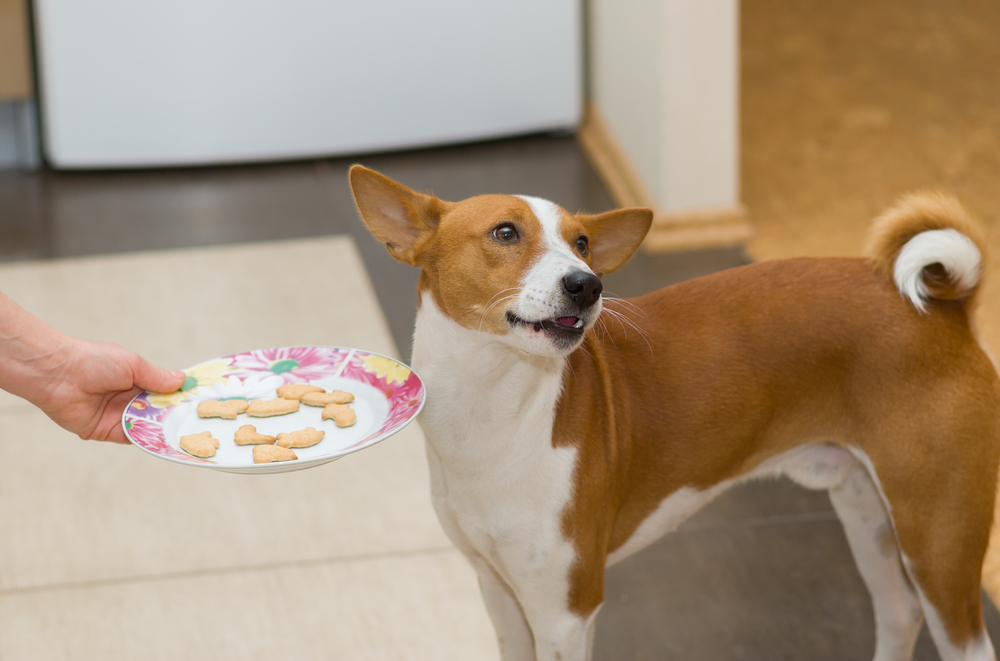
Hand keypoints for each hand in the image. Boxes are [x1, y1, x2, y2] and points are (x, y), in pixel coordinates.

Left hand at [30, 338, 184, 443]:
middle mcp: (127, 399)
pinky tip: (163, 439)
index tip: (198, 401)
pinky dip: (146, 439)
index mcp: (134, 380)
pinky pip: (131, 438)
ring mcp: (117, 415)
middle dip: (174, 415)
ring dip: (163, 428)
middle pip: (157, 411)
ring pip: (147, 426)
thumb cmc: (93, 361)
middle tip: (197, 420)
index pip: (162, 391)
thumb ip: (157, 377)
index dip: (178, 396)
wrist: (56, 374)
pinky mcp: (105, 431)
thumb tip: (182, 381)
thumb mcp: (133, 365)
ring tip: (186, 431)